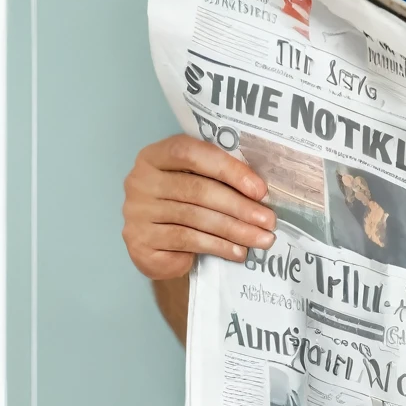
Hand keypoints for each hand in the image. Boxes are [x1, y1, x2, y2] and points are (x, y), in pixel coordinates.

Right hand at [122, 134, 276, 279]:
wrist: (157, 249)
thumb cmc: (184, 208)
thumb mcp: (196, 184)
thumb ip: (217, 178)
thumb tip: (260, 191)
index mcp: (154, 156)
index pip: (190, 153)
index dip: (227, 169)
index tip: (259, 190)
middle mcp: (139, 181)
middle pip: (196, 189)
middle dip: (239, 206)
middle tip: (268, 220)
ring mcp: (136, 212)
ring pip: (195, 218)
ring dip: (235, 230)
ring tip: (261, 239)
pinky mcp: (140, 241)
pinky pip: (187, 241)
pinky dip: (218, 246)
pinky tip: (238, 252)